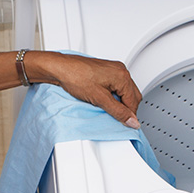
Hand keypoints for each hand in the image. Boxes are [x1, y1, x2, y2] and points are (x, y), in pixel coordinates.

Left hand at [27, 52, 141, 128]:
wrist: (59, 68)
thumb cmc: (76, 77)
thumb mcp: (99, 99)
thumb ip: (118, 112)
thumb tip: (131, 121)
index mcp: (122, 76)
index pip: (133, 101)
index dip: (129, 115)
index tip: (125, 124)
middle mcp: (120, 70)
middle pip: (132, 95)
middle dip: (126, 108)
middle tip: (117, 118)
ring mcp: (113, 69)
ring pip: (124, 91)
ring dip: (119, 102)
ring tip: (107, 108)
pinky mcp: (105, 70)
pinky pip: (116, 85)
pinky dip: (113, 95)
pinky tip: (103, 100)